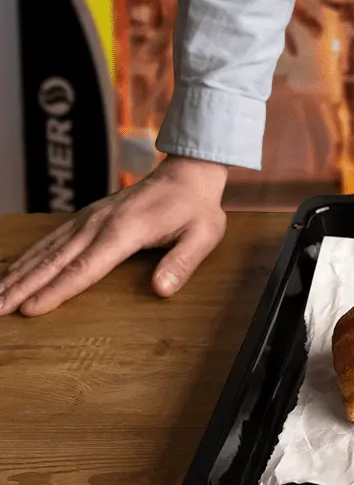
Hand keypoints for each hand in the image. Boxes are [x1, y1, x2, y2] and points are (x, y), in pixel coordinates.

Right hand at [0, 156, 228, 316]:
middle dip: (22, 287)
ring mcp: (89, 219)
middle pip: (54, 261)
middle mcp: (98, 224)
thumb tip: (161, 290)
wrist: (187, 174)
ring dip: (17, 274)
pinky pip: (51, 240)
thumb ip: (182, 263)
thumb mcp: (203, 236)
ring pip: (46, 250)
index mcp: (125, 231)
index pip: (85, 267)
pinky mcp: (87, 218)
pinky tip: (11, 272)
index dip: (57, 290)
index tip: (30, 310)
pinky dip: (28, 258)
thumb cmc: (197, 209)